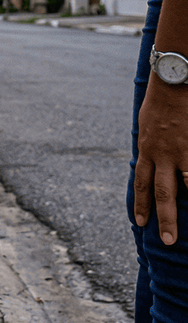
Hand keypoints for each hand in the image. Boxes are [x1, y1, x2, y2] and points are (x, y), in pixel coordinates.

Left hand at [133, 78, 187, 243]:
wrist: (174, 82)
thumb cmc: (160, 101)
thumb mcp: (146, 126)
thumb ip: (150, 146)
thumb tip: (150, 158)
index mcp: (146, 150)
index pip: (142, 183)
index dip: (141, 204)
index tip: (139, 223)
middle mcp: (162, 155)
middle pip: (162, 193)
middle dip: (164, 218)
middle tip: (168, 240)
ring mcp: (182, 152)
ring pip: (186, 186)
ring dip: (187, 208)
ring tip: (185, 229)